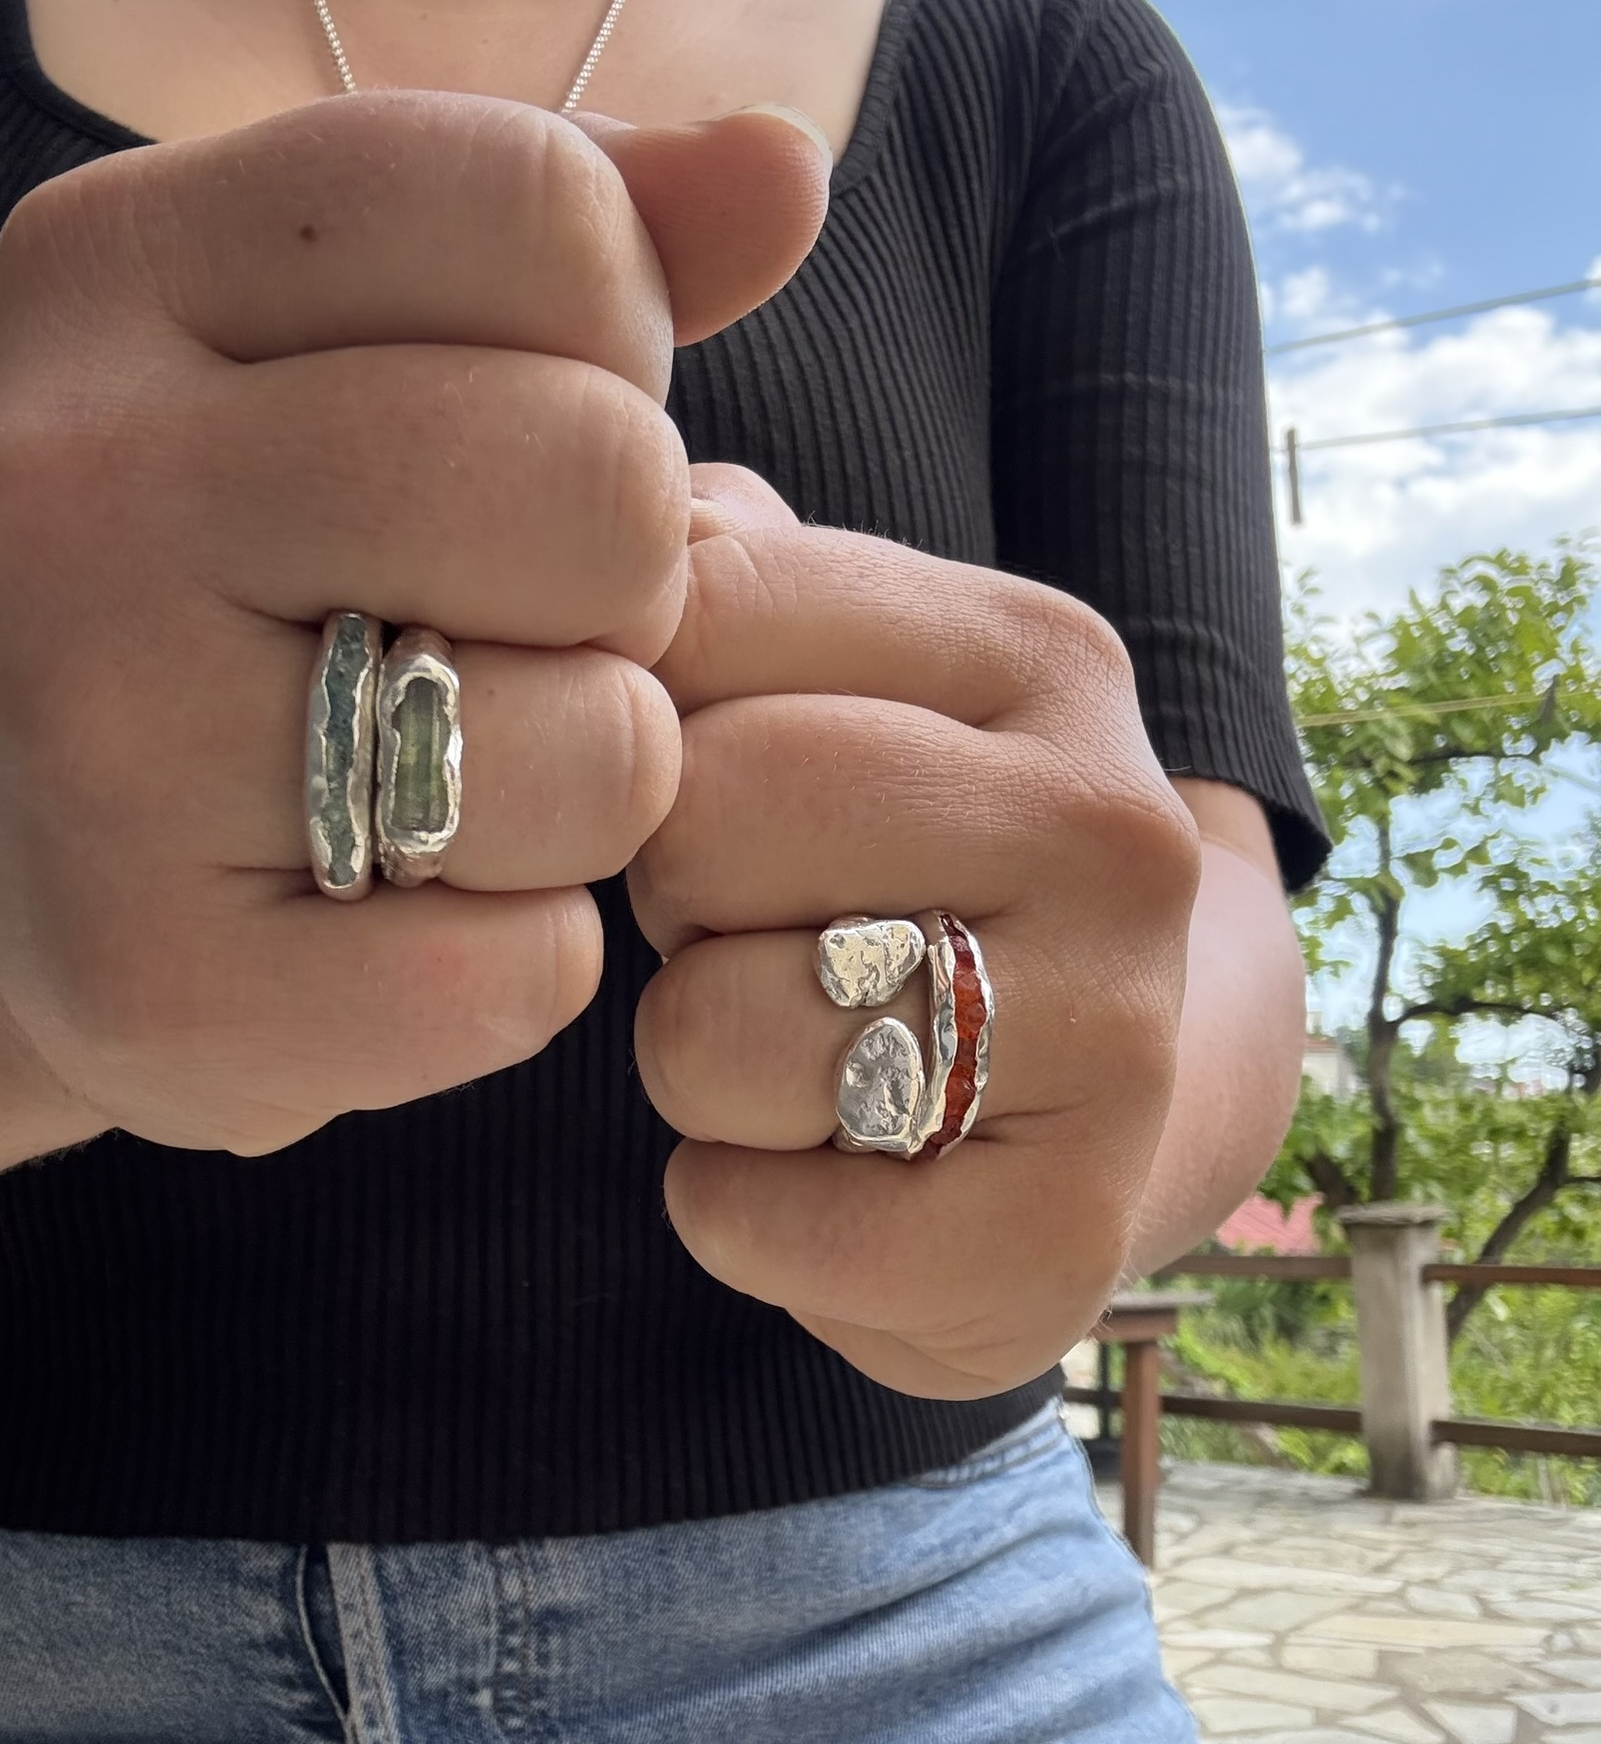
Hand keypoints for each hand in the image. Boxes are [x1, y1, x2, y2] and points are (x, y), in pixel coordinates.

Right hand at [0, 95, 827, 1155]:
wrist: (66, 861)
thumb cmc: (279, 583)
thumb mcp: (387, 357)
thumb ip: (593, 248)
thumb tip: (783, 166)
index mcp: (123, 271)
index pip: (543, 215)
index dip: (618, 345)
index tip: (536, 422)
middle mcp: (66, 486)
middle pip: (596, 482)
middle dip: (631, 580)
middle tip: (525, 628)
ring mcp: (92, 744)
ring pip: (598, 750)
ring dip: (594, 785)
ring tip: (469, 782)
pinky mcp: (157, 984)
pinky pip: (528, 971)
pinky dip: (525, 957)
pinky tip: (415, 919)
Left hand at [629, 468, 1202, 1398]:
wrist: (1096, 1086)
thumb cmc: (915, 857)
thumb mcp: (853, 679)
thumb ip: (735, 572)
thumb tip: (628, 502)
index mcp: (1041, 655)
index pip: (704, 612)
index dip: (638, 713)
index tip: (699, 765)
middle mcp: (1111, 829)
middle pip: (703, 818)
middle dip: (673, 889)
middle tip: (754, 922)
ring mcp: (1115, 1042)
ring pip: (712, 1032)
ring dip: (696, 1057)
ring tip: (797, 1046)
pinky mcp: (1059, 1241)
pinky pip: (751, 1220)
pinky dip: (733, 1209)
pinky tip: (822, 1175)